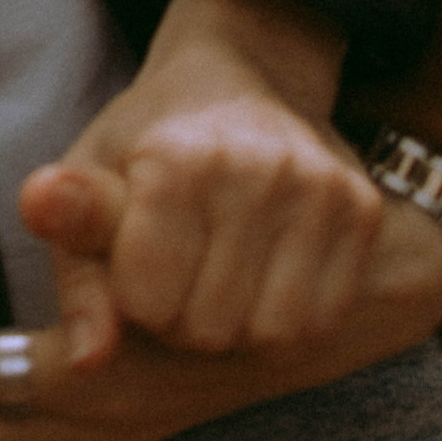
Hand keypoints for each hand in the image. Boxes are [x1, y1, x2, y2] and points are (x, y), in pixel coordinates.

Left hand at [25, 0, 385, 358]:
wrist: (237, 77)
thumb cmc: (149, 141)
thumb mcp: (90, 180)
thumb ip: (79, 268)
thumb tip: (85, 363)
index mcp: (175, 158)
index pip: (146, 304)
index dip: (132, 297)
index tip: (135, 256)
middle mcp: (256, 168)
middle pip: (209, 329)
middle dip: (182, 318)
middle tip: (180, 266)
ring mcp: (318, 187)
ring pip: (272, 337)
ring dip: (238, 328)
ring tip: (220, 275)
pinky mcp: (362, 207)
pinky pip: (322, 322)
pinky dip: (289, 320)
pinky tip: (266, 276)